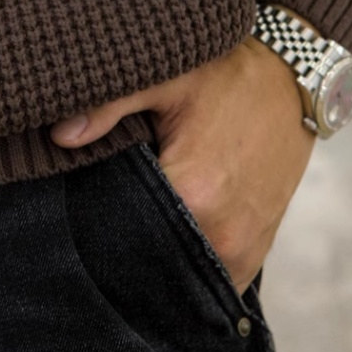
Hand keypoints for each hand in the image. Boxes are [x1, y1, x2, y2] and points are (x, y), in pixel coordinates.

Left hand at [50, 36, 316, 294]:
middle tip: (97, 224)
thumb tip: (59, 137)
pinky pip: (211, 277)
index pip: (125, 238)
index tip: (79, 215)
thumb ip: (109, 106)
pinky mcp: (256, 249)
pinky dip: (187, 264)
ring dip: (158, 260)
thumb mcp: (167, 76)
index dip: (96, 228)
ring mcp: (245, 248)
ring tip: (132, 229)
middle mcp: (225, 234)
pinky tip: (164, 240)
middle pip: (152, 264)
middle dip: (123, 249)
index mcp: (196, 195)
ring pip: (183, 277)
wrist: (292, 77)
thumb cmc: (228, 74)